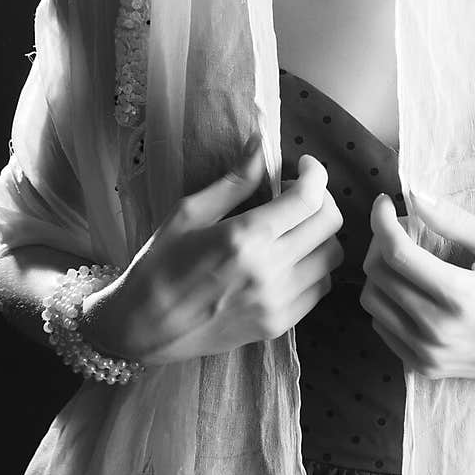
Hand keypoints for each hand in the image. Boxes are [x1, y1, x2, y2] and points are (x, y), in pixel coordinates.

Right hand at [82, 137, 343, 364]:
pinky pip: (320, 288)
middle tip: (295, 194)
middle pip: (330, 224)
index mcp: (245, 237)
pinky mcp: (279, 325)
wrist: (142, 329)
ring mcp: (278, 302)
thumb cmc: (159, 265)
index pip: (309, 199)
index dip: (316, 174)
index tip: (305, 165)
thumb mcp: (189, 212)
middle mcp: (270, 270)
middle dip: (321, 199)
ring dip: (320, 234)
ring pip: (331, 256)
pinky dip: (314, 266)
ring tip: (293, 227)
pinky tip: (289, 258)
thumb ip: (234, 180)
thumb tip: (261, 145)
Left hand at [359, 190, 474, 382]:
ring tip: (405, 257)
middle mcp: (437, 329)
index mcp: (458, 295)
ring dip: (380, 272)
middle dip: (381, 240)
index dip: (381, 220)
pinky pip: (383, 328)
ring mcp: (429, 353)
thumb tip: (414, 195)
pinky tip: (410, 287)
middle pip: (377, 275)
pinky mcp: (427, 368)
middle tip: (403, 227)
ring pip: (372, 303)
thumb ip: (454, 219)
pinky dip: (387, 301)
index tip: (385, 203)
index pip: (396, 252)